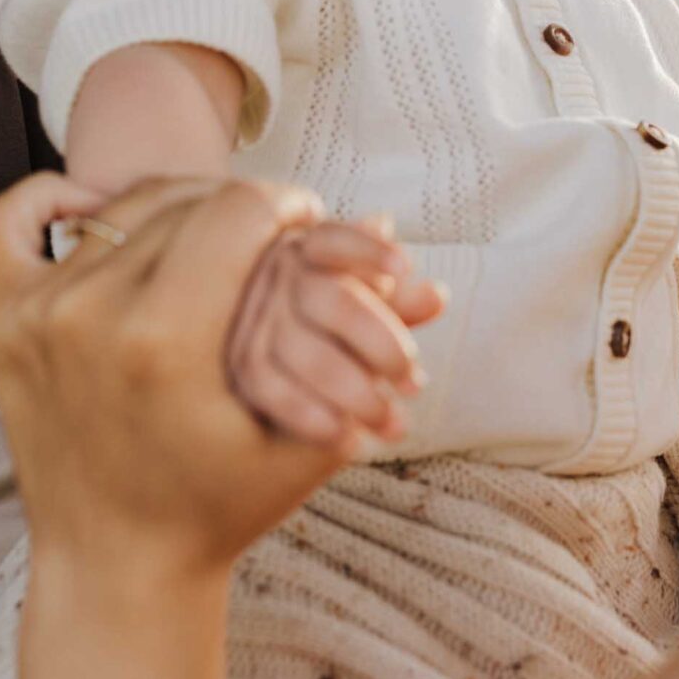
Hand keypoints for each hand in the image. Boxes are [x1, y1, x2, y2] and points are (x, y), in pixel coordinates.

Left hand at [0, 173, 404, 581]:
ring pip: (120, 207)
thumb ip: (361, 343)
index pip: (240, 210)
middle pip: (185, 201)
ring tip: (213, 232)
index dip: (289, 207)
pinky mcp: (0, 323)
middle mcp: (90, 312)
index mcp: (165, 338)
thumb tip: (409, 252)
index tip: (310, 224)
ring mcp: (36, 314)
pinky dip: (55, 199)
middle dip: (241, 210)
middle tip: (271, 233)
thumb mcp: (308, 438)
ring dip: (175, 207)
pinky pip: (14, 221)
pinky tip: (99, 210)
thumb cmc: (222, 507)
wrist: (116, 570)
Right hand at [226, 224, 440, 446]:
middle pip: (333, 302)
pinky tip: (347, 440)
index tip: (405, 267)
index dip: (369, 248)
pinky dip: (310, 418)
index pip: (336, 239)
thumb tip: (437, 297)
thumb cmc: (328, 314)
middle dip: (382, 345)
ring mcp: (256, 320)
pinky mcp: (241, 363)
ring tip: (392, 425)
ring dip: (354, 394)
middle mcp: (279, 279)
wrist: (264, 339)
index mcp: (309, 250)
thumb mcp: (361, 297)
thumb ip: (398, 300)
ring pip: (305, 353)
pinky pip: (271, 390)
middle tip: (416, 386)